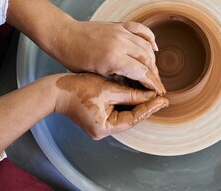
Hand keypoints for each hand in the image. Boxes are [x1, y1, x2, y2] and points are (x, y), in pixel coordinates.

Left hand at [6, 0, 164, 93]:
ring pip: (147, 46)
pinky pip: (141, 30)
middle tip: (156, 84)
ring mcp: (121, 32)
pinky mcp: (120, 25)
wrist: (64, 35)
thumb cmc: (75, 59)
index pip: (142, 72)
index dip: (153, 83)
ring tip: (154, 71)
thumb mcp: (96, 75)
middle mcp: (121, 43)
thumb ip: (118, 79)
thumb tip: (135, 85)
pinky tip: (154, 48)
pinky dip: (150, 39)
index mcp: (114, 58)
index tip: (159, 91)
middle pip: (148, 60)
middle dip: (155, 73)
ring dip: (153, 60)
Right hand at [54, 73, 168, 138]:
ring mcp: (101, 126)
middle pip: (131, 118)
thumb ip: (131, 94)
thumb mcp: (109, 89)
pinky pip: (118, 112)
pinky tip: (138, 95)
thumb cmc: (78, 88)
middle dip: (146, 106)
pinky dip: (127, 103)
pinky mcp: (99, 120)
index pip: (134, 118)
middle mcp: (104, 131)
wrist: (56, 90)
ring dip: (137, 104)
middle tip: (162, 97)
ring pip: (125, 115)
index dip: (150, 108)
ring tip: (154, 95)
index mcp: (105, 127)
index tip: (164, 100)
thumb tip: (151, 95)